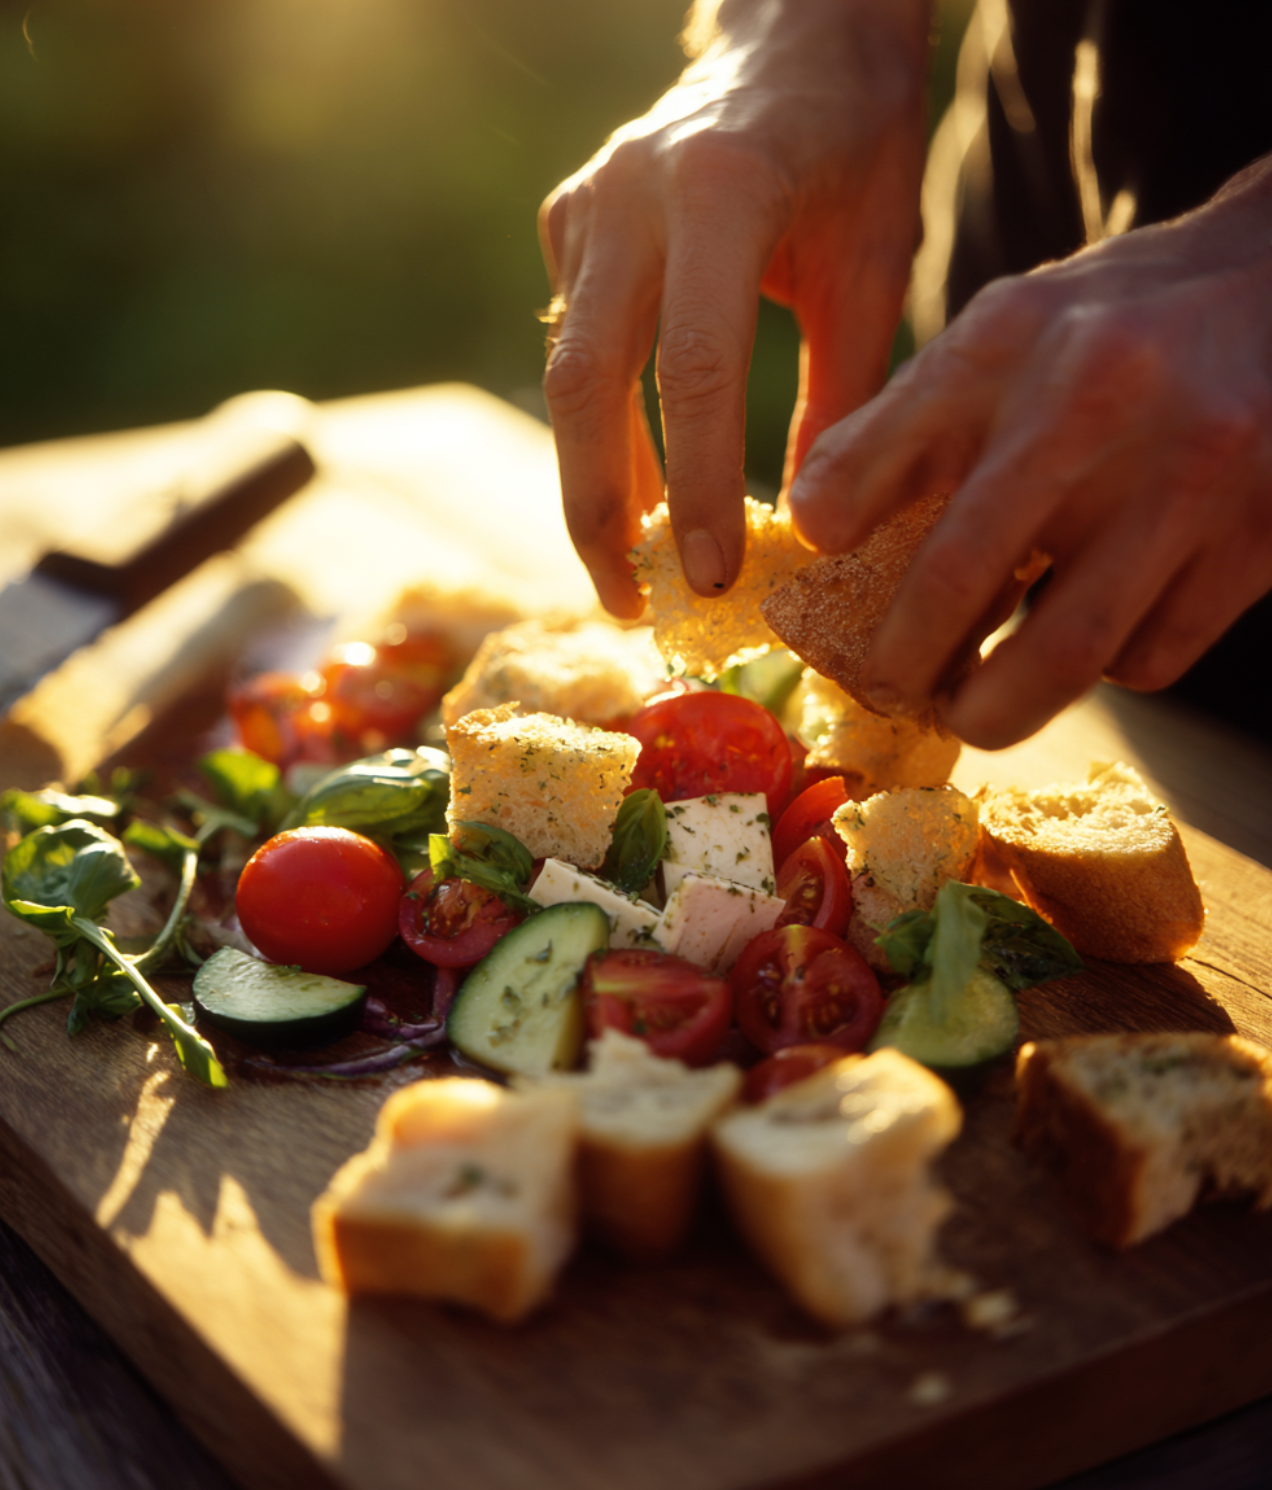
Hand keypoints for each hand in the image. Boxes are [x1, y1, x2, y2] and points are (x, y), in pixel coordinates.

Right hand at [540, 0, 929, 615]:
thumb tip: (810, 527)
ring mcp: (587, 204)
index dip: (696, 487)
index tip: (714, 578)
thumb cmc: (855, 146)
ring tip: (632, 568)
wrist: (797, 33)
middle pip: (587, 384)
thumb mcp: (874, 265)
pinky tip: (635, 483)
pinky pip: (575, 341)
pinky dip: (605, 424)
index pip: (695, 370)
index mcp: (722, 191)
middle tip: (633, 601)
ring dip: (596, 480)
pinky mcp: (568, 220)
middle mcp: (631, 193)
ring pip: (567, 373)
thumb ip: (843, 394)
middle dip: (602, 510)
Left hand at [789, 155, 1271, 747]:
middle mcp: (1096, 401)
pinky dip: (1102, 671)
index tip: (822, 576)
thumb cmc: (1113, 331)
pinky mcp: (1257, 538)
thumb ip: (904, 423)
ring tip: (967, 711)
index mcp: (1011, 341)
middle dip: (901, 663)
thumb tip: (815, 526)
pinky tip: (1089, 636)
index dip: (827, 534)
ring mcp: (1187, 476)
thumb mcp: (1003, 335)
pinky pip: (1148, 657)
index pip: (874, 459)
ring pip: (1060, 654)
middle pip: (955, 580)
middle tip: (887, 689)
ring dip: (993, 708)